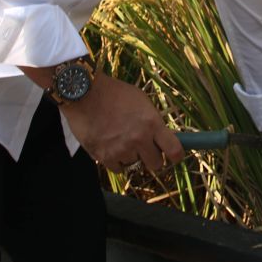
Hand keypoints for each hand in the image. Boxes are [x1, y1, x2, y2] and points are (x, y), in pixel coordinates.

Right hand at [57, 73, 183, 173]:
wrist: (85, 93)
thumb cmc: (114, 93)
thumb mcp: (141, 101)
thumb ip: (153, 121)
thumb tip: (162, 137)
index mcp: (152, 123)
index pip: (174, 150)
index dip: (177, 156)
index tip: (174, 156)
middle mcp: (139, 139)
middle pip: (156, 164)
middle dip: (152, 157)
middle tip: (145, 148)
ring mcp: (122, 149)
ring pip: (135, 165)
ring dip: (130, 156)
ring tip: (120, 139)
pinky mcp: (104, 156)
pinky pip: (118, 168)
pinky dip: (116, 160)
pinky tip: (110, 146)